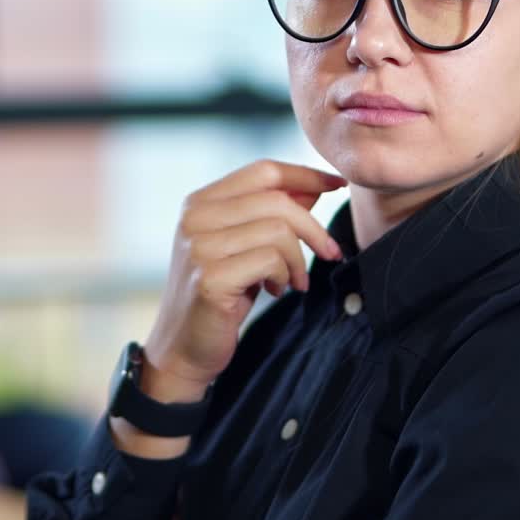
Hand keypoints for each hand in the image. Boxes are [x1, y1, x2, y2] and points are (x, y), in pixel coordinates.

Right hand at [143, 160, 345, 393]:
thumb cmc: (220, 295)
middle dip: (314, 228)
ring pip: (278, 231)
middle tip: (330, 253)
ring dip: (299, 260)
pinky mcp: (210, 278)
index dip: (306, 175)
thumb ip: (272, 214)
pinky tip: (275, 290)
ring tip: (293, 280)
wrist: (182, 348)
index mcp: (200, 202)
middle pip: (276, 200)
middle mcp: (194, 218)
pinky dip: (285, 275)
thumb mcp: (245, 247)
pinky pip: (270, 260)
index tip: (337, 185)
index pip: (263, 171)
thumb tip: (314, 187)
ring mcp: (199, 247)